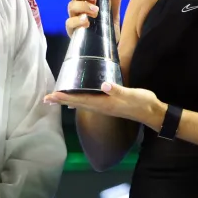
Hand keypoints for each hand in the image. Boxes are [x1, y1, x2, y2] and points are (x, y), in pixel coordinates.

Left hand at [44, 82, 163, 126]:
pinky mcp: (108, 104)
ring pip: (82, 103)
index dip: (65, 97)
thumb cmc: (142, 102)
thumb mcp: (131, 95)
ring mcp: (105, 107)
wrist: (152, 112)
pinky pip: (89, 102)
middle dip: (61, 100)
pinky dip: (79, 100)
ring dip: (68, 100)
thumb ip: (117, 90)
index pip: (80, 100)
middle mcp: (101, 107)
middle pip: (77, 103)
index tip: (51, 96)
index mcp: (104, 104)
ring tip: (56, 98)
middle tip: (46, 99)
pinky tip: (76, 99)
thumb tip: (103, 85)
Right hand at [65, 0, 122, 37]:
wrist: (108, 52)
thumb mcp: (114, 16)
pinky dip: (78, 20)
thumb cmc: (109, 32)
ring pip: (71, 5)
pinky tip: (86, 22)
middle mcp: (80, 7)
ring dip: (83, 6)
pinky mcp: (73, 31)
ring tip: (95, 12)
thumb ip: (114, 1)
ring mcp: (75, 18)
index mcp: (90, 0)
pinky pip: (70, 22)